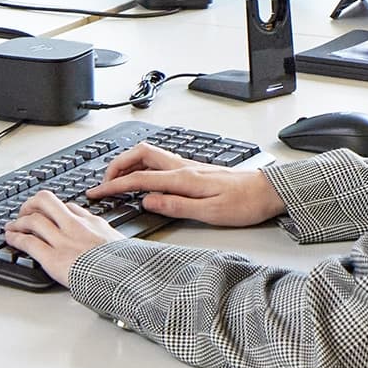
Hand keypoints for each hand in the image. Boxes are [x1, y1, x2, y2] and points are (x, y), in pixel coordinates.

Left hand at [2, 191, 123, 286]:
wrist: (125, 278)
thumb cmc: (125, 266)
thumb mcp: (120, 242)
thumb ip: (106, 236)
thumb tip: (103, 237)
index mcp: (93, 223)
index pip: (67, 207)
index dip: (52, 210)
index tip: (46, 214)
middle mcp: (75, 226)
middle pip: (45, 202)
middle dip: (30, 205)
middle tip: (24, 212)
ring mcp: (63, 241)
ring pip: (33, 220)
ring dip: (18, 222)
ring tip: (12, 226)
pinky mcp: (53, 258)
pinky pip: (29, 243)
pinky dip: (16, 238)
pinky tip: (11, 239)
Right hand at [84, 144, 287, 227]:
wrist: (270, 192)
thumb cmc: (246, 203)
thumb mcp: (210, 212)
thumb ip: (177, 205)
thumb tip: (148, 201)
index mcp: (184, 178)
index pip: (140, 178)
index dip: (114, 185)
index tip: (97, 192)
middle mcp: (184, 167)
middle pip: (140, 155)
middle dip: (117, 166)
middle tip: (104, 182)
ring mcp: (190, 167)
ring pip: (150, 155)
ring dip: (129, 164)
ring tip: (118, 179)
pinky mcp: (196, 171)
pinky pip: (161, 162)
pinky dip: (144, 167)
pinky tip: (145, 178)